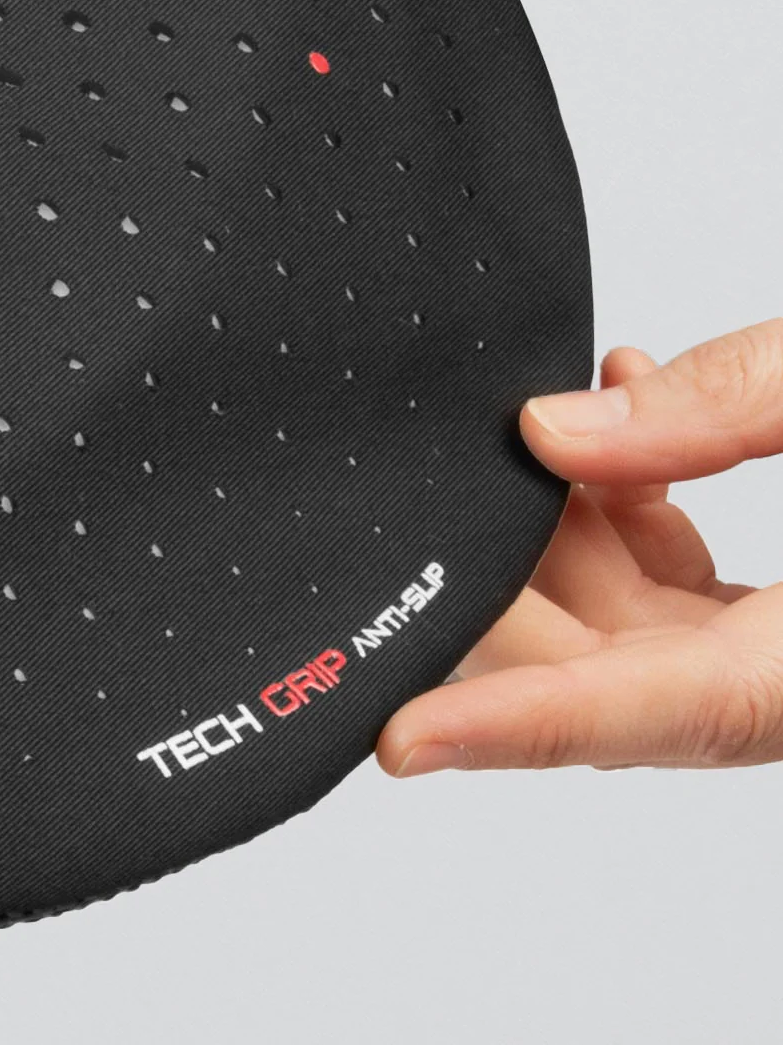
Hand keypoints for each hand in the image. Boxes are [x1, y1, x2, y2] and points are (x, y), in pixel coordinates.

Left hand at [377, 319, 782, 776]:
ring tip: (547, 415)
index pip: (645, 712)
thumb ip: (716, 407)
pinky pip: (671, 593)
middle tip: (445, 474)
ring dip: (564, 519)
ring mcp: (781, 660)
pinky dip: (627, 508)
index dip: (511, 723)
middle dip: (508, 567)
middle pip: (605, 664)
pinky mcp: (778, 626)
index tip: (398, 736)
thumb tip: (551, 432)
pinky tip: (621, 409)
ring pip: (623, 623)